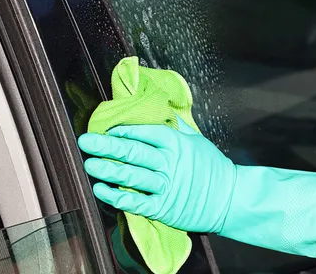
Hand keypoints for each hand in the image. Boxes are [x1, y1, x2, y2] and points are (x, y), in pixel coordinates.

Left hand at [78, 116, 235, 233]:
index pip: (145, 132)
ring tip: (89, 164)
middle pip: (134, 152)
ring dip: (108, 170)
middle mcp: (169, 163)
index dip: (124, 130)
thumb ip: (177, 124)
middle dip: (107, 146)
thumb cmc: (213, 168)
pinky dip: (117, 197)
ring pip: (132, 176)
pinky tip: (102, 190)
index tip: (107, 129)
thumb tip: (161, 108)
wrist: (229, 198)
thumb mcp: (197, 139)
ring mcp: (166, 186)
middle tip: (86, 141)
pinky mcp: (164, 208)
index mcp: (177, 143)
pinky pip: (136, 202)